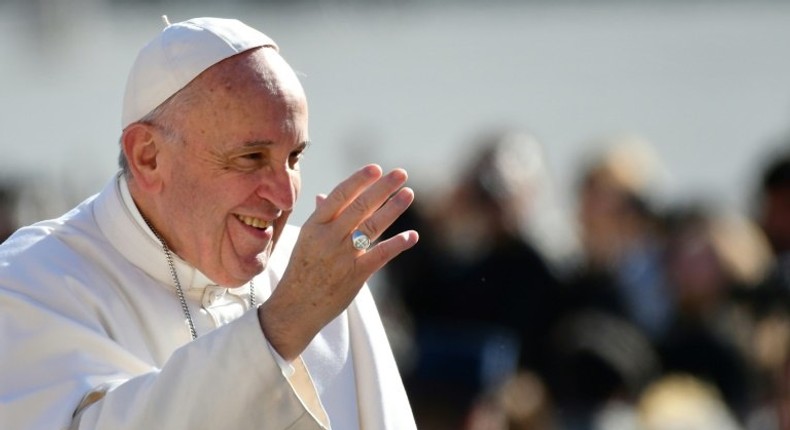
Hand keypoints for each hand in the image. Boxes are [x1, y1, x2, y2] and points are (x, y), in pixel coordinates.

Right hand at [258, 164, 418, 359]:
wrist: (294, 308)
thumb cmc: (301, 271)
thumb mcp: (305, 241)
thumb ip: (320, 218)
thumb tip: (324, 195)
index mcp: (314, 226)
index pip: (339, 196)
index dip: (359, 180)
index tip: (376, 168)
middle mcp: (328, 238)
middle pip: (360, 207)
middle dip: (382, 188)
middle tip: (401, 173)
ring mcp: (342, 257)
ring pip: (372, 227)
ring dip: (393, 209)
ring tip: (408, 194)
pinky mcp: (355, 275)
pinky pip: (380, 255)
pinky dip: (397, 244)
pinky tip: (411, 235)